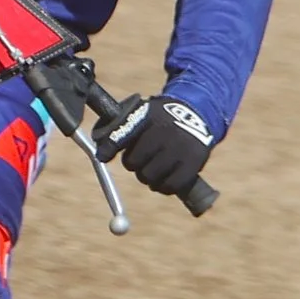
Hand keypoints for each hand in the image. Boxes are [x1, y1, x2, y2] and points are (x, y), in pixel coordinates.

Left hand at [99, 96, 213, 194]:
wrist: (198, 113)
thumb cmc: (162, 117)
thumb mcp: (143, 112)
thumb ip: (121, 127)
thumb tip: (101, 152)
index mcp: (148, 116)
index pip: (121, 135)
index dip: (109, 148)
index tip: (104, 156)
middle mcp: (164, 132)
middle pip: (133, 163)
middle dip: (133, 164)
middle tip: (140, 160)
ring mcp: (180, 149)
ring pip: (149, 177)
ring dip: (147, 177)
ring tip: (153, 169)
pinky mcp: (193, 163)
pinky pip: (170, 186)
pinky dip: (163, 186)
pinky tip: (163, 180)